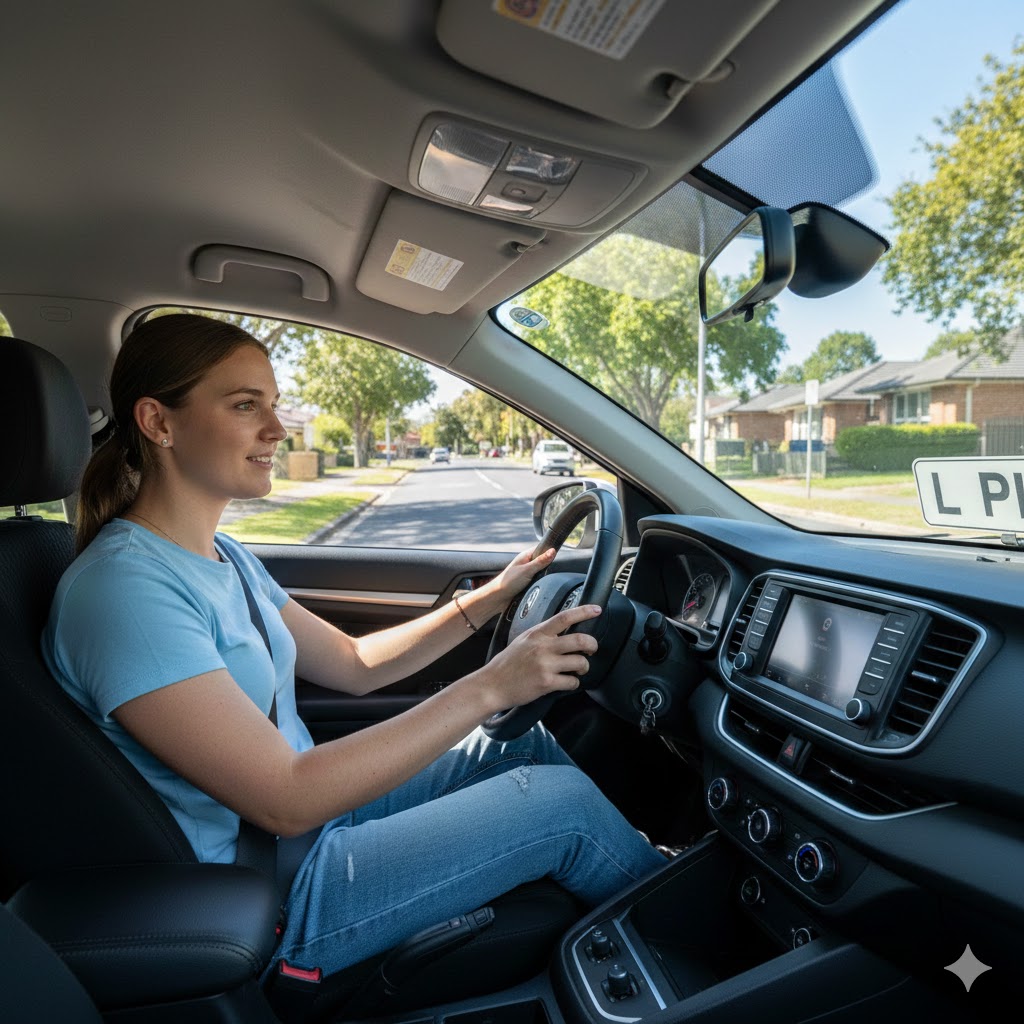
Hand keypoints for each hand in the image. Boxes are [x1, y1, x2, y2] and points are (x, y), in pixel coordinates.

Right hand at [477, 603, 600, 714]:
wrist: (492, 684)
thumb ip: (542, 635)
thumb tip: (561, 632)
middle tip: (592, 649)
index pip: (564, 617)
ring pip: (580, 662)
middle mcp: (543, 647)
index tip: (596, 609)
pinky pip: (572, 682)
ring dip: (584, 667)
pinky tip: (566, 682)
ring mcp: (545, 665)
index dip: (584, 611)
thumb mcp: (523, 640)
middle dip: (593, 645)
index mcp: (537, 633)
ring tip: (578, 669)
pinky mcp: (547, 683)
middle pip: (580, 640)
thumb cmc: (507, 663)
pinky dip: (573, 683)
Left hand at [486, 546, 555, 605]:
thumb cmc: (508, 582)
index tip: (558, 556)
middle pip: (543, 562)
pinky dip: (540, 584)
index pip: (542, 549)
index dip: (550, 552)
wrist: (497, 598)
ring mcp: (526, 573)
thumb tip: (553, 551)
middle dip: (548, 567)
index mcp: (525, 556)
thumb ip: (540, 561)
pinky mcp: (527, 583)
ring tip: (544, 580)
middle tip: (550, 572)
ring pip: (541, 573)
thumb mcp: (527, 570)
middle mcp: (526, 563)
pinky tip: (540, 586)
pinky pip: (538, 581)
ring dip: (544, 577)